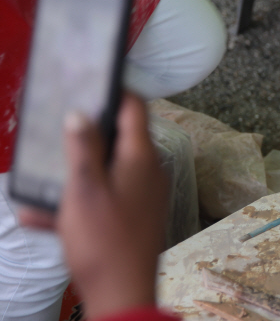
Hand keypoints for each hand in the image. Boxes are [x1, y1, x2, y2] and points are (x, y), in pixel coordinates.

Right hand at [20, 94, 167, 320]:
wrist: (122, 295)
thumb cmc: (105, 242)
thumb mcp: (84, 190)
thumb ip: (82, 149)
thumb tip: (80, 114)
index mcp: (140, 158)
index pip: (135, 108)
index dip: (115, 91)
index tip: (92, 82)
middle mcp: (148, 171)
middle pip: (119, 138)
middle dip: (88, 132)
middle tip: (60, 125)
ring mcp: (142, 195)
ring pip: (104, 171)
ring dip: (73, 173)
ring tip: (43, 172)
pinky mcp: (132, 217)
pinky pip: (99, 200)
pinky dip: (73, 203)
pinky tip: (36, 214)